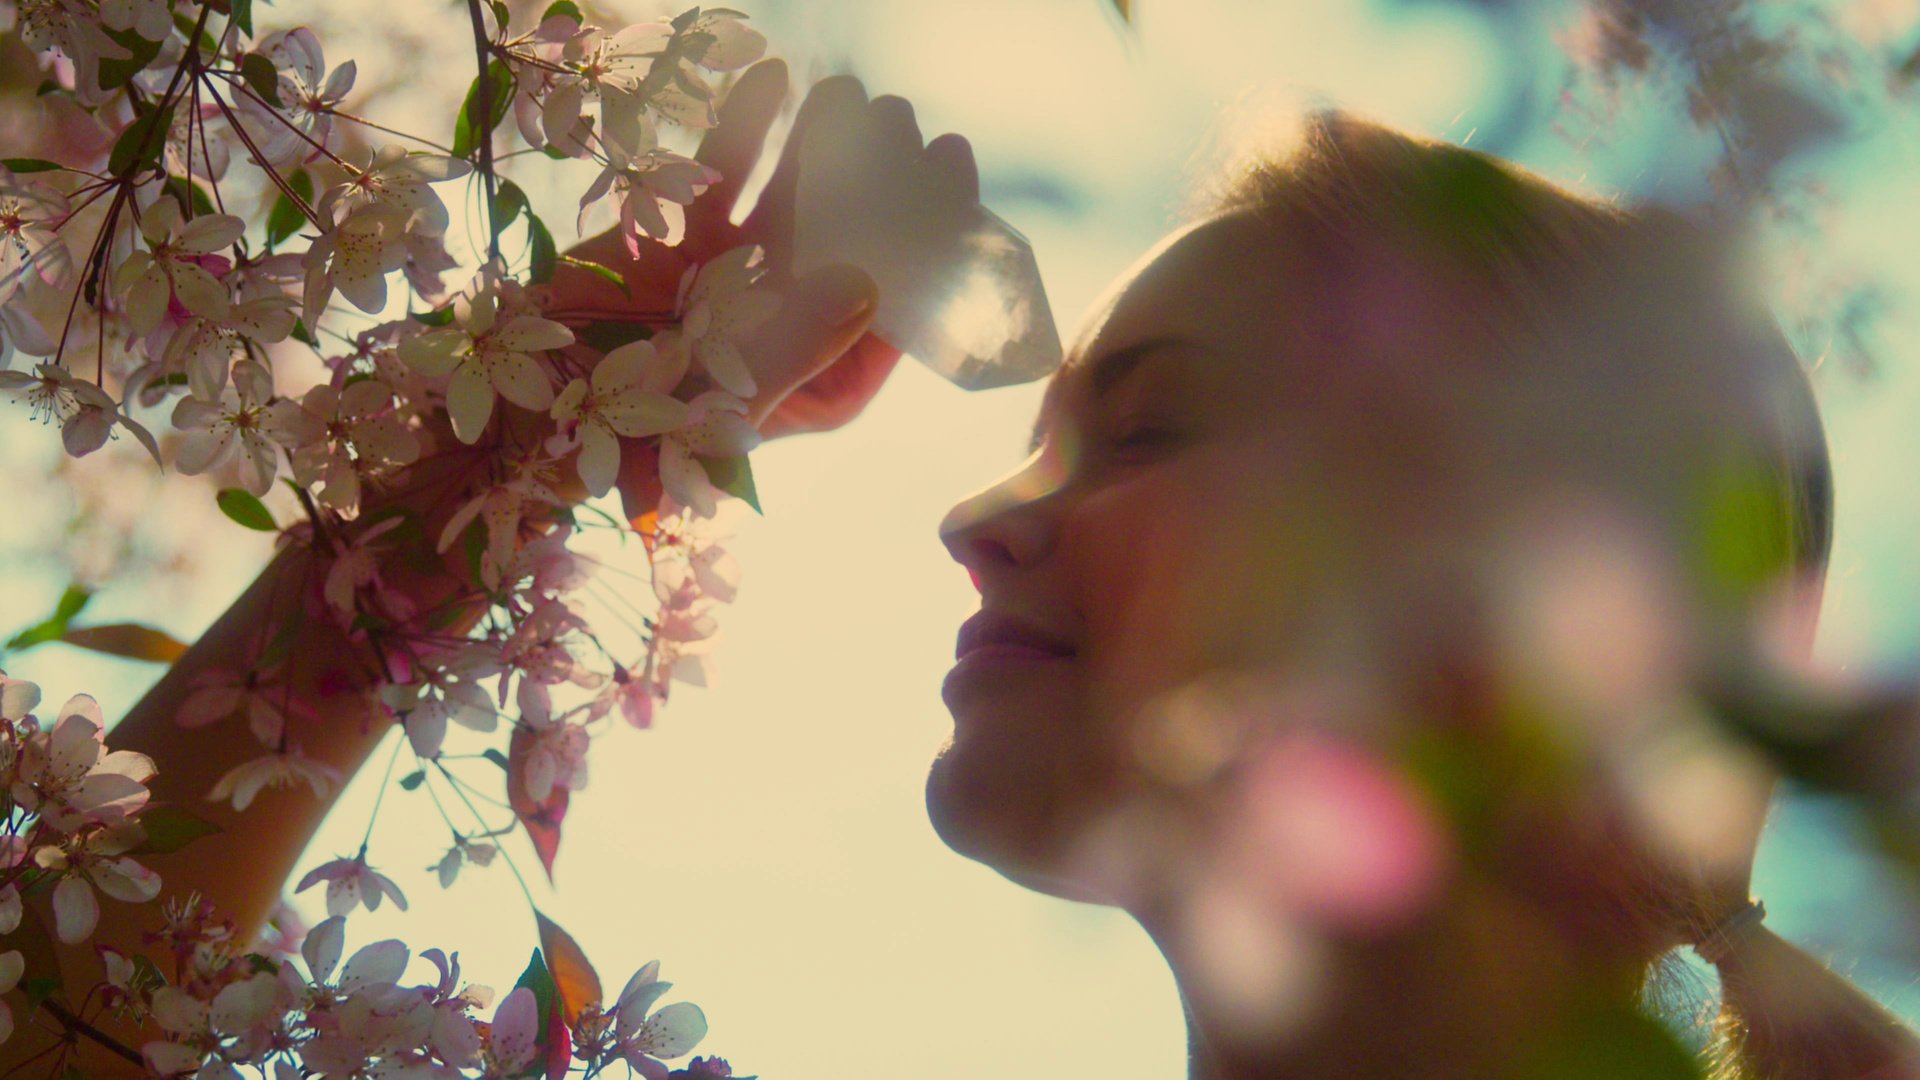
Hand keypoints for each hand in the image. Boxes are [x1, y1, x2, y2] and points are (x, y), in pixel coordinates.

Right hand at [547, 64, 979, 440]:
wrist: (514, 425)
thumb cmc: (624, 446)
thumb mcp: (716, 409)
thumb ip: (791, 351)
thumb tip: (867, 284)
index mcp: (822, 381)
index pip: (895, 306)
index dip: (927, 238)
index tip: (949, 172)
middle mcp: (792, 327)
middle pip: (856, 244)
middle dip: (883, 182)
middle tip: (904, 119)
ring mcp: (739, 280)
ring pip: (796, 205)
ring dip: (822, 150)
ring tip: (846, 95)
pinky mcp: (683, 245)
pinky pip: (723, 181)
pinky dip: (745, 134)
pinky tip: (773, 81)